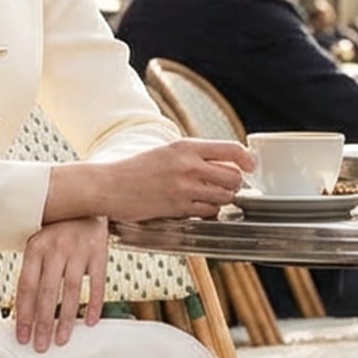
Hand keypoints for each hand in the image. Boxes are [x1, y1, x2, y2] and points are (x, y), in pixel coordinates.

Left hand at [14, 216, 107, 351]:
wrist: (86, 201)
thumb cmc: (56, 230)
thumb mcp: (38, 244)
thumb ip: (32, 273)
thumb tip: (20, 313)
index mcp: (35, 247)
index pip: (26, 287)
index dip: (23, 314)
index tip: (21, 336)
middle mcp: (56, 248)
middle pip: (47, 292)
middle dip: (43, 323)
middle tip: (40, 346)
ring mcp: (79, 250)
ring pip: (72, 291)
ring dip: (66, 319)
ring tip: (62, 340)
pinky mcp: (100, 251)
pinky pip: (98, 283)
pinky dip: (95, 304)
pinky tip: (90, 322)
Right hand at [103, 138, 254, 219]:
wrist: (108, 186)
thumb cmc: (135, 170)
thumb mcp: (166, 152)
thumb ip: (193, 155)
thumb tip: (223, 161)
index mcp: (186, 146)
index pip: (232, 149)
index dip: (247, 160)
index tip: (250, 166)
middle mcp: (188, 165)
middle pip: (234, 176)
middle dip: (234, 183)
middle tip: (225, 186)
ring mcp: (184, 188)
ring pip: (224, 196)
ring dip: (222, 199)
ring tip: (209, 197)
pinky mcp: (178, 207)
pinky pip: (209, 211)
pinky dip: (208, 211)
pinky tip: (196, 206)